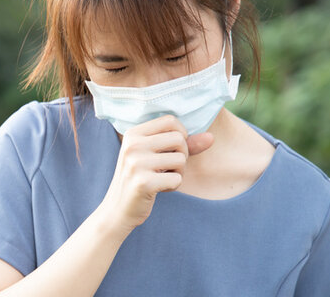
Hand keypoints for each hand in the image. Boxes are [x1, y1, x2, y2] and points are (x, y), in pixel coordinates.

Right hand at [97, 115, 214, 231]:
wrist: (117, 209)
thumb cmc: (141, 178)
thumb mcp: (156, 156)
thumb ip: (183, 145)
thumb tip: (211, 137)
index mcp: (133, 134)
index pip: (171, 121)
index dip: (180, 134)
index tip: (172, 149)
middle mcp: (132, 145)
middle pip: (179, 139)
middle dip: (182, 155)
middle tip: (168, 167)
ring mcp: (136, 164)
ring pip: (180, 160)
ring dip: (178, 173)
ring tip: (162, 178)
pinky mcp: (144, 183)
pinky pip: (177, 179)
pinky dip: (172, 186)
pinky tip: (158, 189)